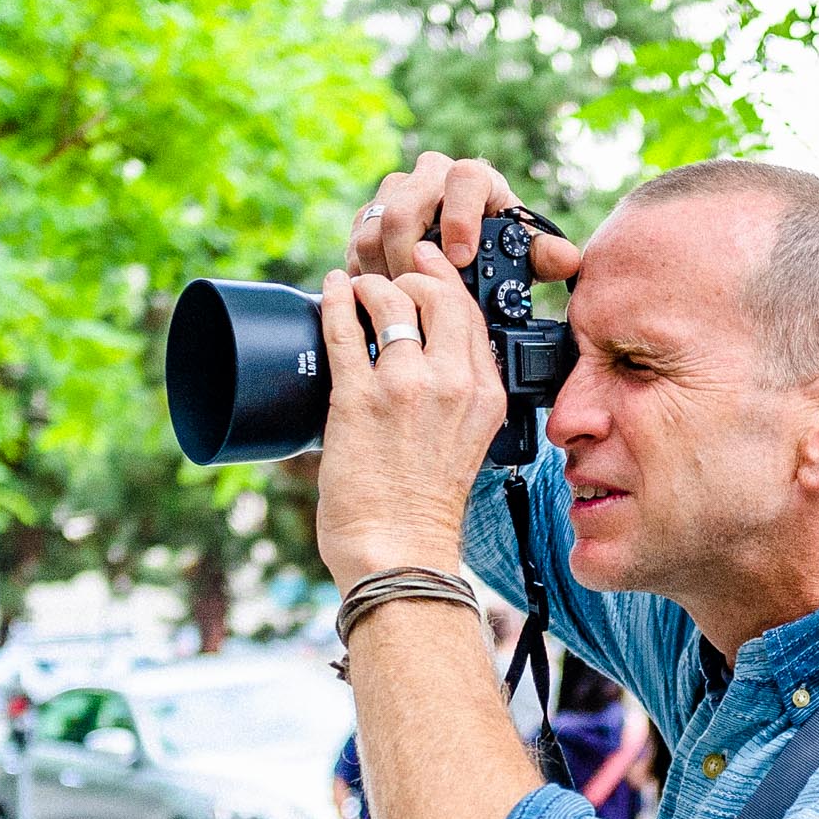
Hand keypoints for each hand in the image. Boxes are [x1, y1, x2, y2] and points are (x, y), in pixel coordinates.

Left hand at [313, 241, 507, 585]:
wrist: (399, 552)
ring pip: (391, 301)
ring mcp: (405, 387)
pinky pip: (344, 328)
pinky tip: (333, 290)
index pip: (472, 315)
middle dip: (411, 277)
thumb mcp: (468, 442)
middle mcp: (452, 383)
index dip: (446, 282)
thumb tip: (427, 356)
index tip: (428, 267)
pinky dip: (337, 300)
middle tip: (390, 280)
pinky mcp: (357, 398)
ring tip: (357, 289)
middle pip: (438, 296)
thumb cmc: (425, 508)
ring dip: (370, 286)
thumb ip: (459, 397)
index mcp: (485, 395)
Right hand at [348, 152, 579, 282]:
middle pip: (404, 208)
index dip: (461, 217)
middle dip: (410, 258)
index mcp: (473, 178)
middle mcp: (429, 173)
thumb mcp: (522, 253)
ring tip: (403, 300)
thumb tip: (566, 259)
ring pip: (374, 227)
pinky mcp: (369, 213)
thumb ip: (543, 256)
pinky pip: (357, 241)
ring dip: (385, 270)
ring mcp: (394, 191)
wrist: (459, 242)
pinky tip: (385, 294)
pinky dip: (368, 272)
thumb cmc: (494, 245)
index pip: (465, 178)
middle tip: (421, 294)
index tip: (461, 259)